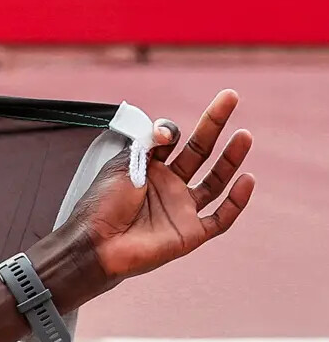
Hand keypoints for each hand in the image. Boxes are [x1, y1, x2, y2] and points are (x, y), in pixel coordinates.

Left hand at [60, 89, 255, 287]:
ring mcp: (182, 209)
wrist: (95, 244)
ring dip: (230, 159)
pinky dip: (237, 202)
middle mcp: (169, 187)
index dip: (172, 131)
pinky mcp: (191, 233)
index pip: (173, 142)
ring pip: (216, 182)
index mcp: (150, 170)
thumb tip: (169, 131)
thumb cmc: (101, 206)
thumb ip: (146, 145)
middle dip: (215, 125)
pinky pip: (222, 218)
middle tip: (230, 97)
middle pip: (200, 152)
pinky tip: (247, 179)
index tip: (164, 134)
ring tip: (244, 135)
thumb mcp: (121, 166)